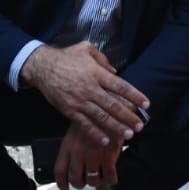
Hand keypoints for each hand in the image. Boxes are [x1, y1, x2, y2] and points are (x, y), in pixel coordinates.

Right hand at [20, 43, 147, 148]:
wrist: (42, 67)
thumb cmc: (65, 57)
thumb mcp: (86, 49)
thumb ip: (103, 59)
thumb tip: (115, 71)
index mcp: (96, 73)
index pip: (120, 86)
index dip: (135, 95)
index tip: (146, 104)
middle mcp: (90, 88)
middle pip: (113, 105)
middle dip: (128, 116)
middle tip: (140, 126)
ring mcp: (79, 101)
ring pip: (101, 117)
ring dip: (116, 127)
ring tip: (128, 135)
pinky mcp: (70, 110)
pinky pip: (84, 124)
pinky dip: (95, 134)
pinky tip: (105, 141)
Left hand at [51, 122, 121, 189]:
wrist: (112, 108)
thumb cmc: (95, 117)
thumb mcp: (77, 130)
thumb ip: (72, 147)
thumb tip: (71, 161)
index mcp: (68, 145)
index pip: (60, 170)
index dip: (62, 183)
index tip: (65, 187)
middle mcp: (79, 153)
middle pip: (75, 178)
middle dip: (80, 184)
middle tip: (84, 182)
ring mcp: (94, 156)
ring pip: (92, 181)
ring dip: (96, 182)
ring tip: (99, 177)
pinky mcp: (109, 157)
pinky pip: (109, 177)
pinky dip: (111, 180)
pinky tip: (112, 177)